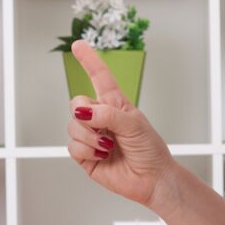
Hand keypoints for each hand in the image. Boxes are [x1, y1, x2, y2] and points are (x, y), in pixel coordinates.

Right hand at [66, 40, 176, 208]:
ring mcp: (91, 136)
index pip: (99, 77)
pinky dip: (87, 150)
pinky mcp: (84, 156)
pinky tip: (102, 155)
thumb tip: (82, 112)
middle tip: (104, 128)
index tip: (78, 44)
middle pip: (76, 103)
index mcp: (115, 104)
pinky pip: (72, 146)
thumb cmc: (150, 149)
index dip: (89, 60)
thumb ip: (108, 114)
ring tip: (108, 146)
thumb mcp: (134, 124)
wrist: (151, 179)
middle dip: (86, 114)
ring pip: (73, 126)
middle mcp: (100, 118)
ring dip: (90, 137)